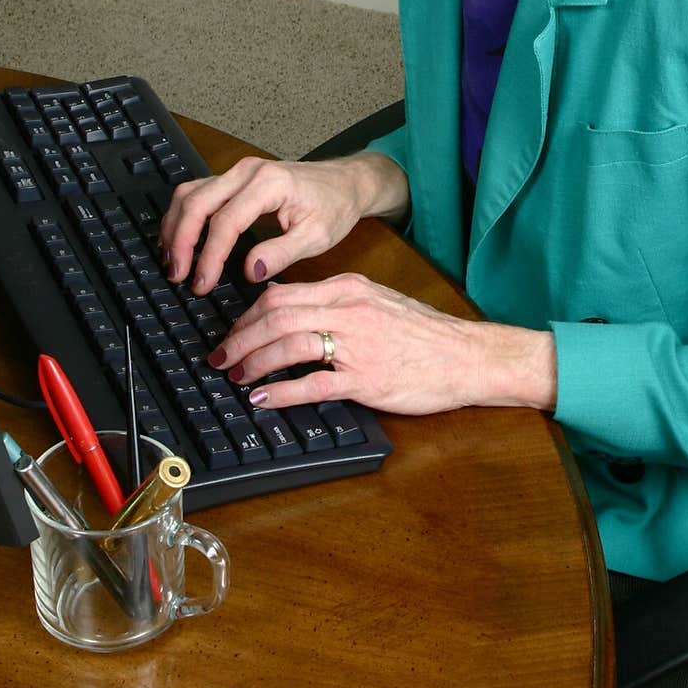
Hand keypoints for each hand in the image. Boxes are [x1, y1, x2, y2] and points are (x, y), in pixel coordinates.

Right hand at [159, 152, 408, 292]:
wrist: (344, 183)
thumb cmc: (334, 207)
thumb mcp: (317, 236)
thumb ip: (283, 253)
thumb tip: (249, 271)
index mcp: (270, 183)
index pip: (226, 221)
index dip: (209, 256)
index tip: (201, 284)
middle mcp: (247, 171)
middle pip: (197, 202)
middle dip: (181, 241)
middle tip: (177, 276)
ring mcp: (238, 171)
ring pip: (190, 193)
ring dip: (176, 227)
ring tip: (173, 262)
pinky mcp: (233, 178)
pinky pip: (197, 192)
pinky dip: (183, 217)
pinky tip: (180, 242)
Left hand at [209, 273, 557, 415]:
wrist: (467, 356)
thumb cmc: (425, 333)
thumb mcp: (376, 302)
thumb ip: (336, 305)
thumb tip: (291, 314)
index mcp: (349, 289)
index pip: (281, 294)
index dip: (247, 316)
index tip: (232, 332)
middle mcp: (349, 310)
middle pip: (275, 316)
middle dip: (239, 338)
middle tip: (219, 357)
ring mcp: (357, 344)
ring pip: (288, 344)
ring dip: (253, 362)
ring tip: (236, 376)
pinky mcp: (367, 379)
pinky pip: (312, 384)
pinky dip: (280, 391)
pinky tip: (263, 399)